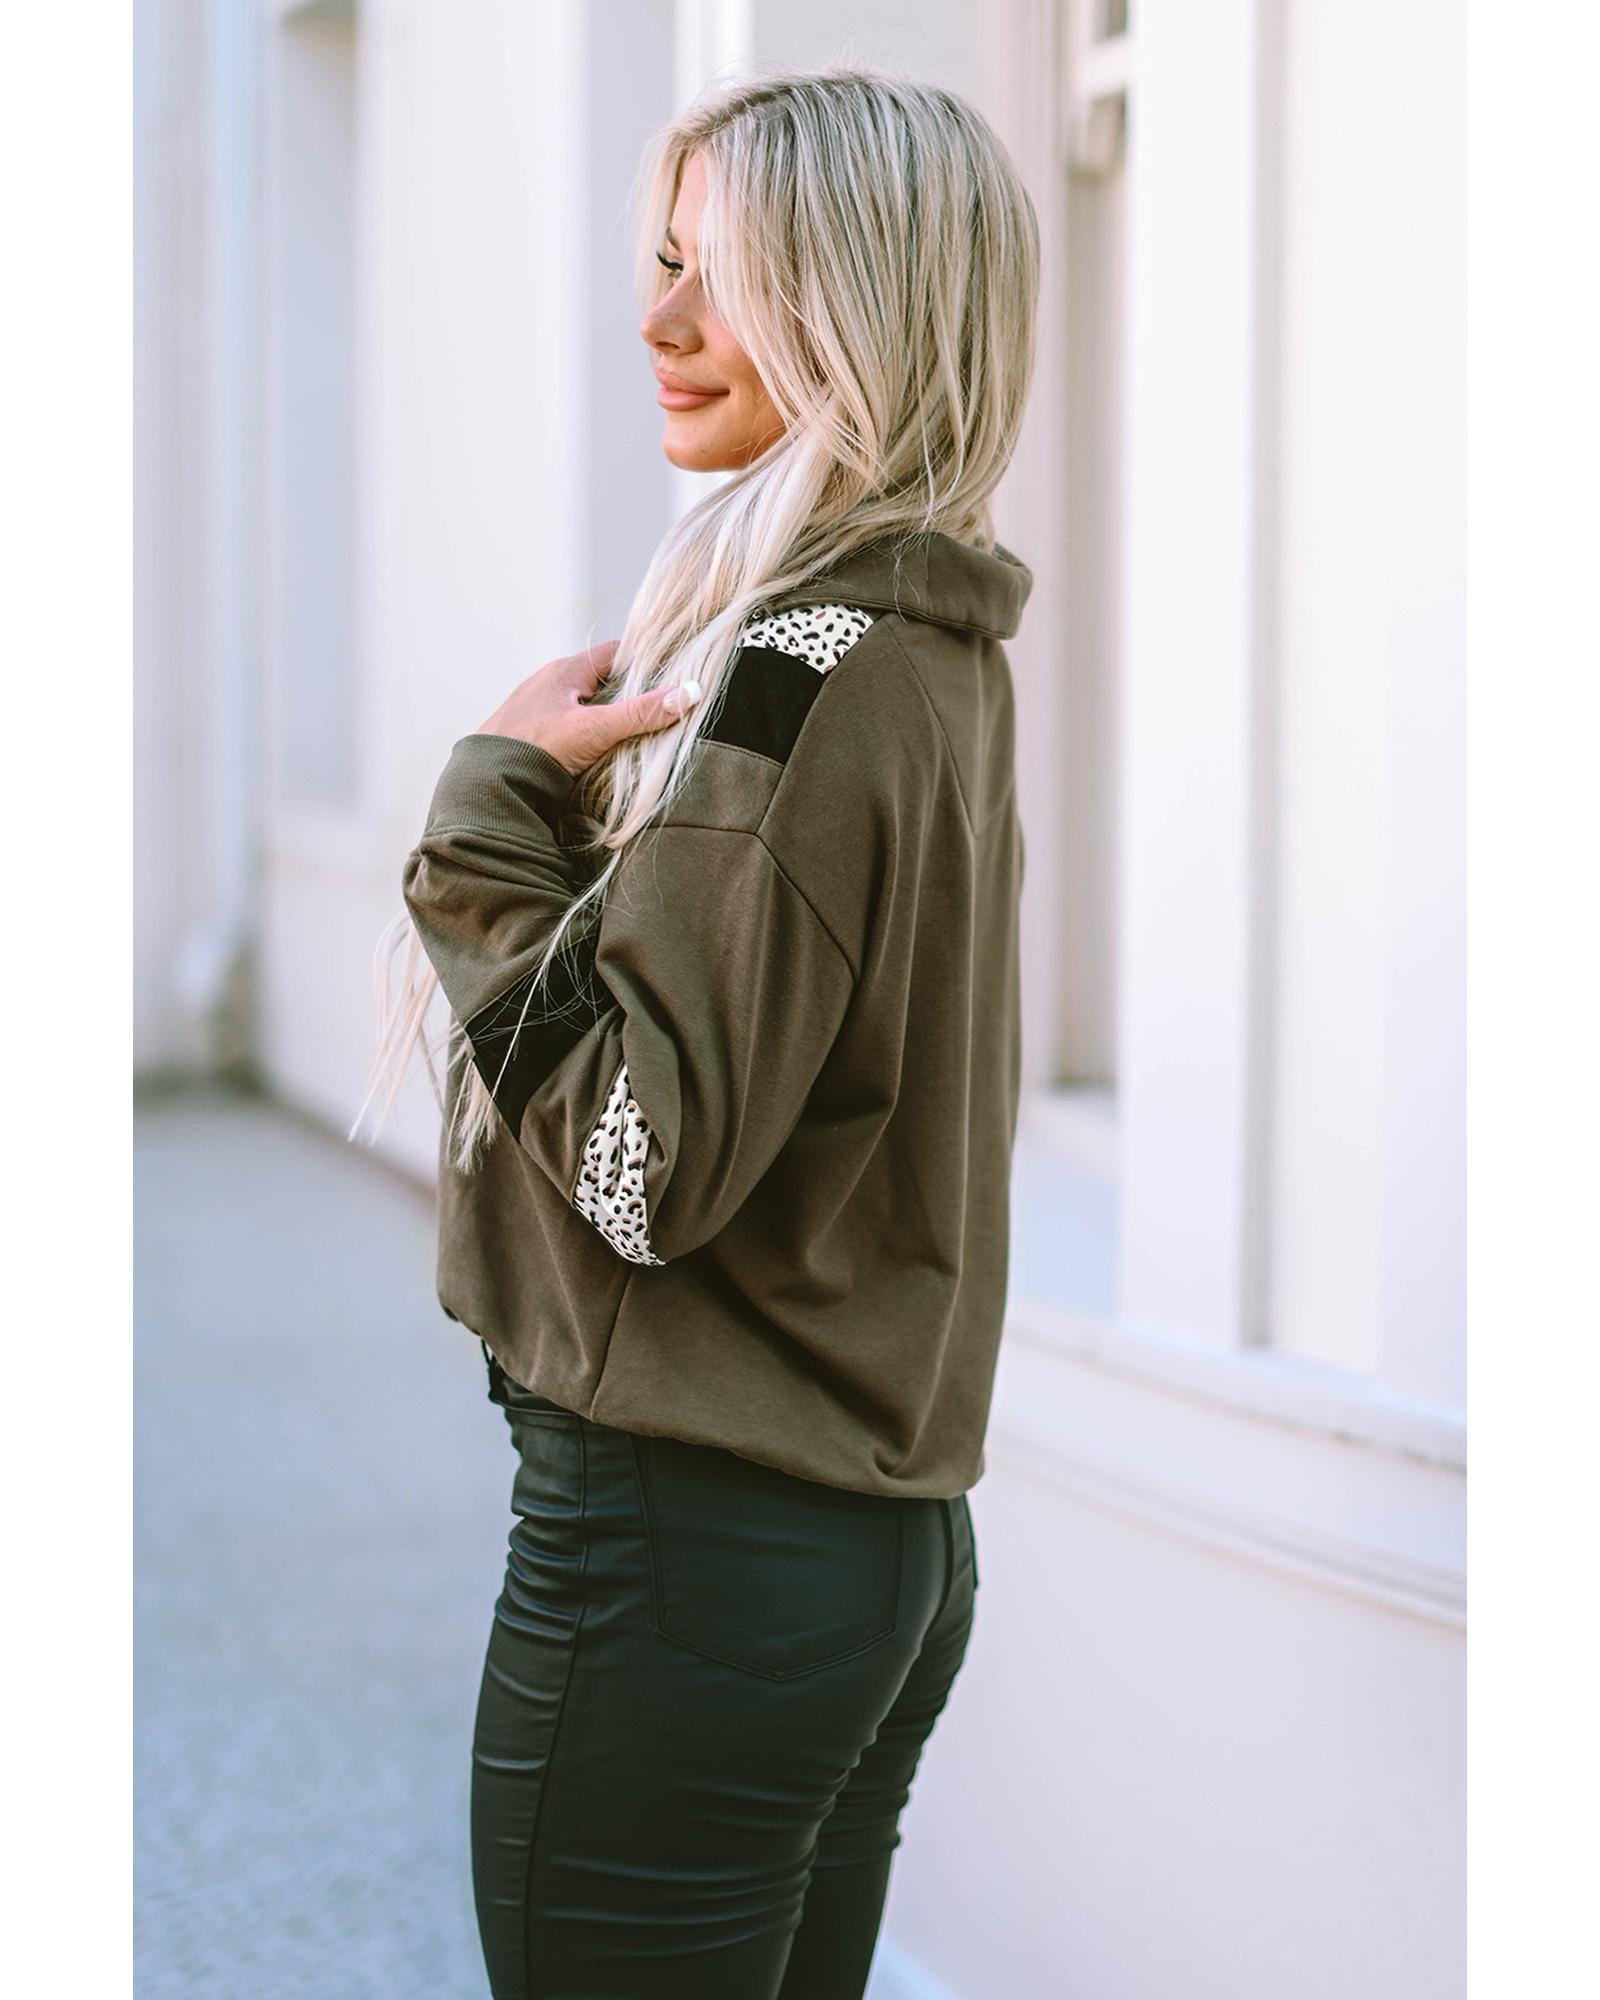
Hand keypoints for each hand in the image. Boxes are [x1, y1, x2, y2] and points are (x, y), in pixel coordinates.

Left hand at [476, 641, 703, 778]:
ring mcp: (538, 708)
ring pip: (585, 705)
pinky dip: (587, 734)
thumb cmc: (536, 749)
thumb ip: (641, 714)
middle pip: (602, 680)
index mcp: (564, 671)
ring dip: (606, 718)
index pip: (614, 654)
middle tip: (656, 712)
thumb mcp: (595, 730)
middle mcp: (550, 683)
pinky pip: (568, 725)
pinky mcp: (531, 733)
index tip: (669, 679)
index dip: (644, 663)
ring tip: (630, 736)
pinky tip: (596, 753)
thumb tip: (689, 694)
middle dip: (628, 695)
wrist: (487, 785)